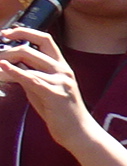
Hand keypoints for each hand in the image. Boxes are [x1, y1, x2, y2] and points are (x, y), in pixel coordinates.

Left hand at [0, 26, 89, 140]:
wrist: (79, 133)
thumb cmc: (61, 113)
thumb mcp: (44, 89)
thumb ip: (31, 75)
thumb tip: (11, 65)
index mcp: (62, 67)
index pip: (44, 40)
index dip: (24, 32)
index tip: (7, 32)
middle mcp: (63, 70)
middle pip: (30, 49)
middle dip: (6, 50)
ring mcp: (60, 81)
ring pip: (27, 62)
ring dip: (5, 63)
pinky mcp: (55, 94)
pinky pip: (31, 78)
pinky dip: (15, 71)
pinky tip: (3, 67)